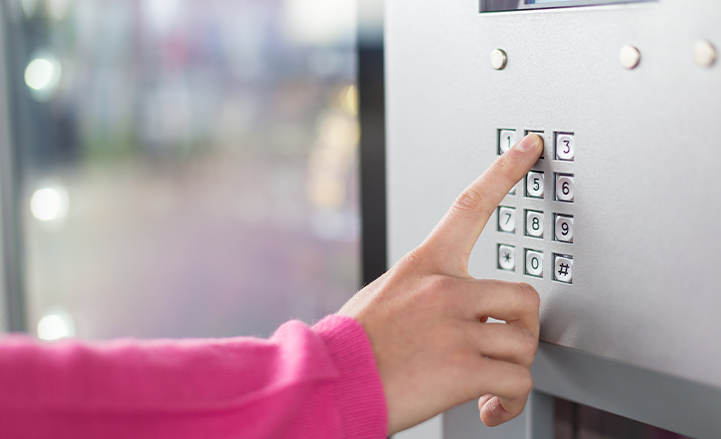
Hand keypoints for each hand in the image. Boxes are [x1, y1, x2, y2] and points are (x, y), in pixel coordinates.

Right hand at [338, 134, 542, 433]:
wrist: (331, 382)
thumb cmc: (354, 343)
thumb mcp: (386, 296)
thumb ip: (427, 291)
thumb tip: (464, 304)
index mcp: (425, 265)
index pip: (471, 205)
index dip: (505, 171)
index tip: (530, 146)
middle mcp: (445, 289)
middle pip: (525, 297)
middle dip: (523, 329)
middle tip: (505, 347)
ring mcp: (456, 328)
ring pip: (525, 344)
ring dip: (513, 370)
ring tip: (490, 385)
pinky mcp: (463, 369)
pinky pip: (517, 383)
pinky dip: (511, 402)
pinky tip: (490, 406)